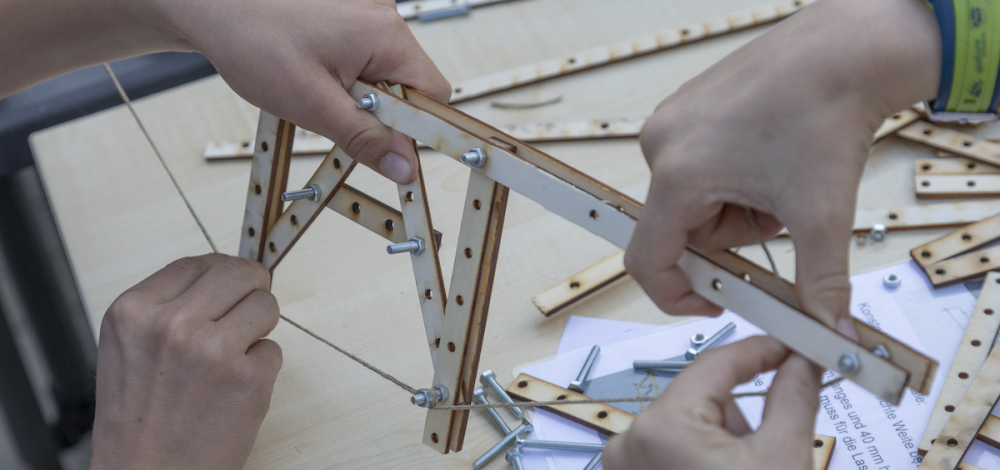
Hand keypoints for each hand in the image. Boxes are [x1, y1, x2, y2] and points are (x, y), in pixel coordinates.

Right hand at [90, 254, 280, 469]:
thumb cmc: (139, 423)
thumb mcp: (129, 350)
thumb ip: (165, 309)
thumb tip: (220, 278)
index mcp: (133, 312)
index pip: (196, 264)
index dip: (221, 272)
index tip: (231, 283)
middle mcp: (171, 324)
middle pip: (238, 273)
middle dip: (252, 287)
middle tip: (251, 305)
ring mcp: (212, 350)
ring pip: (266, 305)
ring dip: (259, 329)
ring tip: (233, 358)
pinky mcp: (248, 379)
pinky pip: (274, 350)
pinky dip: (261, 369)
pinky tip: (233, 392)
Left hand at [154, 0, 449, 183]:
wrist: (210, 5)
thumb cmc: (252, 39)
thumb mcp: (312, 104)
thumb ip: (365, 138)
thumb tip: (405, 168)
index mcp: (386, 35)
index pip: (433, 95)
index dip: (417, 131)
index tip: (391, 153)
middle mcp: (383, 19)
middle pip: (411, 86)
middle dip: (382, 114)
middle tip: (339, 119)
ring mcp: (365, 15)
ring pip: (386, 76)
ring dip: (361, 100)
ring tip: (318, 95)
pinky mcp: (347, 18)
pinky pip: (366, 61)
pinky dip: (348, 82)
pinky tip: (314, 80)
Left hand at [603, 336, 820, 469]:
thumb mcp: (782, 459)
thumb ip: (794, 398)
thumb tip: (803, 361)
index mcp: (662, 427)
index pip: (717, 362)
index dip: (761, 351)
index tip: (793, 346)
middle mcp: (630, 441)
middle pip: (704, 395)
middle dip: (744, 415)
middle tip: (768, 453)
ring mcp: (626, 464)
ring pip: (692, 423)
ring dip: (726, 441)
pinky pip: (675, 446)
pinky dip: (706, 456)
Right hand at [623, 0, 940, 332]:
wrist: (847, 48)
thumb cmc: (826, 110)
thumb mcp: (822, 212)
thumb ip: (820, 283)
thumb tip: (828, 331)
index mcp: (678, 174)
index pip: (648, 260)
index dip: (677, 294)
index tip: (715, 301)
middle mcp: (662, 144)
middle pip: (682, 228)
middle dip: (732, 235)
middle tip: (779, 215)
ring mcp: (672, 121)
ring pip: (693, 199)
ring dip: (735, 206)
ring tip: (780, 179)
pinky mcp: (687, 107)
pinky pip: (698, 166)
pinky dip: (733, 176)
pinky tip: (770, 156)